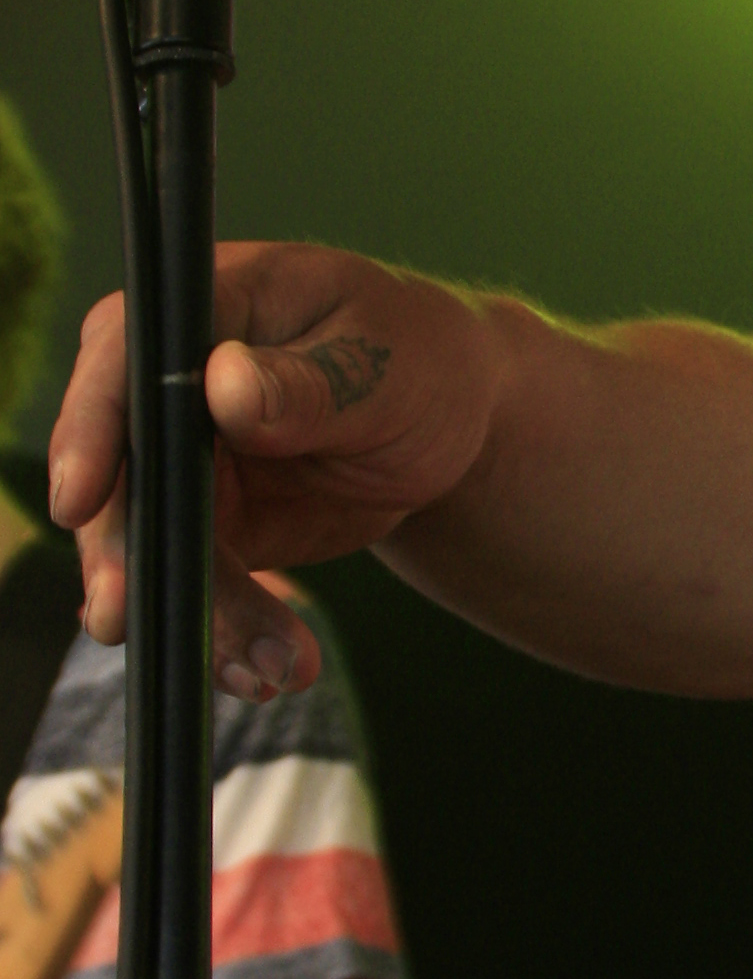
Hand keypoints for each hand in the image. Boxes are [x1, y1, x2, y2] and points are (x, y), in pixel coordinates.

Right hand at [50, 245, 500, 698]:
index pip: (122, 360)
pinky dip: (225, 634)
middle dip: (128, 555)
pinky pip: (194, 588)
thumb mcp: (381, 365)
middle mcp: (169, 386)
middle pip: (118, 472)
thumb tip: (225, 387)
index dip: (91, 431)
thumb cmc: (418, 361)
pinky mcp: (204, 528)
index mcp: (206, 309)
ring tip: (269, 668)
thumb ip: (307, 383)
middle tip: (136, 620)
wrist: (448, 421)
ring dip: (198, 614)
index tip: (79, 501)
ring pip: (153, 548)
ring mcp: (179, 462)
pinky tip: (266, 670)